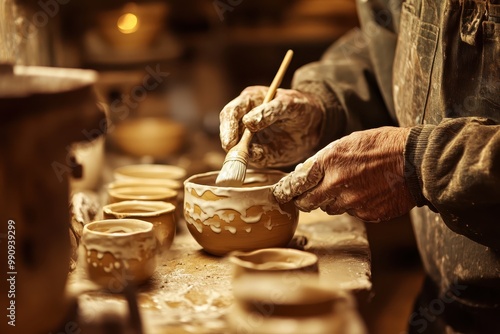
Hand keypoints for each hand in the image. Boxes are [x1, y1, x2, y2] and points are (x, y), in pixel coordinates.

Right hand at [219, 86, 323, 167]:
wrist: (315, 124)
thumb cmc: (300, 107)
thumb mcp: (288, 104)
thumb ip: (269, 111)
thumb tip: (248, 122)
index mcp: (248, 102)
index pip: (230, 113)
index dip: (227, 127)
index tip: (230, 141)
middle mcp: (244, 120)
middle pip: (228, 133)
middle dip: (229, 144)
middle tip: (233, 153)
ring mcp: (250, 138)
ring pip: (237, 148)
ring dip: (239, 156)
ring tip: (244, 160)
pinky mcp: (259, 153)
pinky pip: (253, 158)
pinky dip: (254, 160)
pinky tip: (260, 157)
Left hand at [272, 127, 415, 221]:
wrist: (416, 161)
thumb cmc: (382, 145)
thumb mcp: (347, 143)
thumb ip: (323, 160)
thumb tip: (303, 174)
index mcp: (329, 162)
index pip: (296, 184)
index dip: (285, 191)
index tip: (280, 195)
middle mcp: (336, 184)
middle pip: (307, 203)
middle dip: (304, 200)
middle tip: (307, 196)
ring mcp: (352, 202)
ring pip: (330, 208)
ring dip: (332, 201)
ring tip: (349, 186)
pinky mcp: (367, 214)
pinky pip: (352, 213)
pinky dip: (354, 206)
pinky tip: (366, 192)